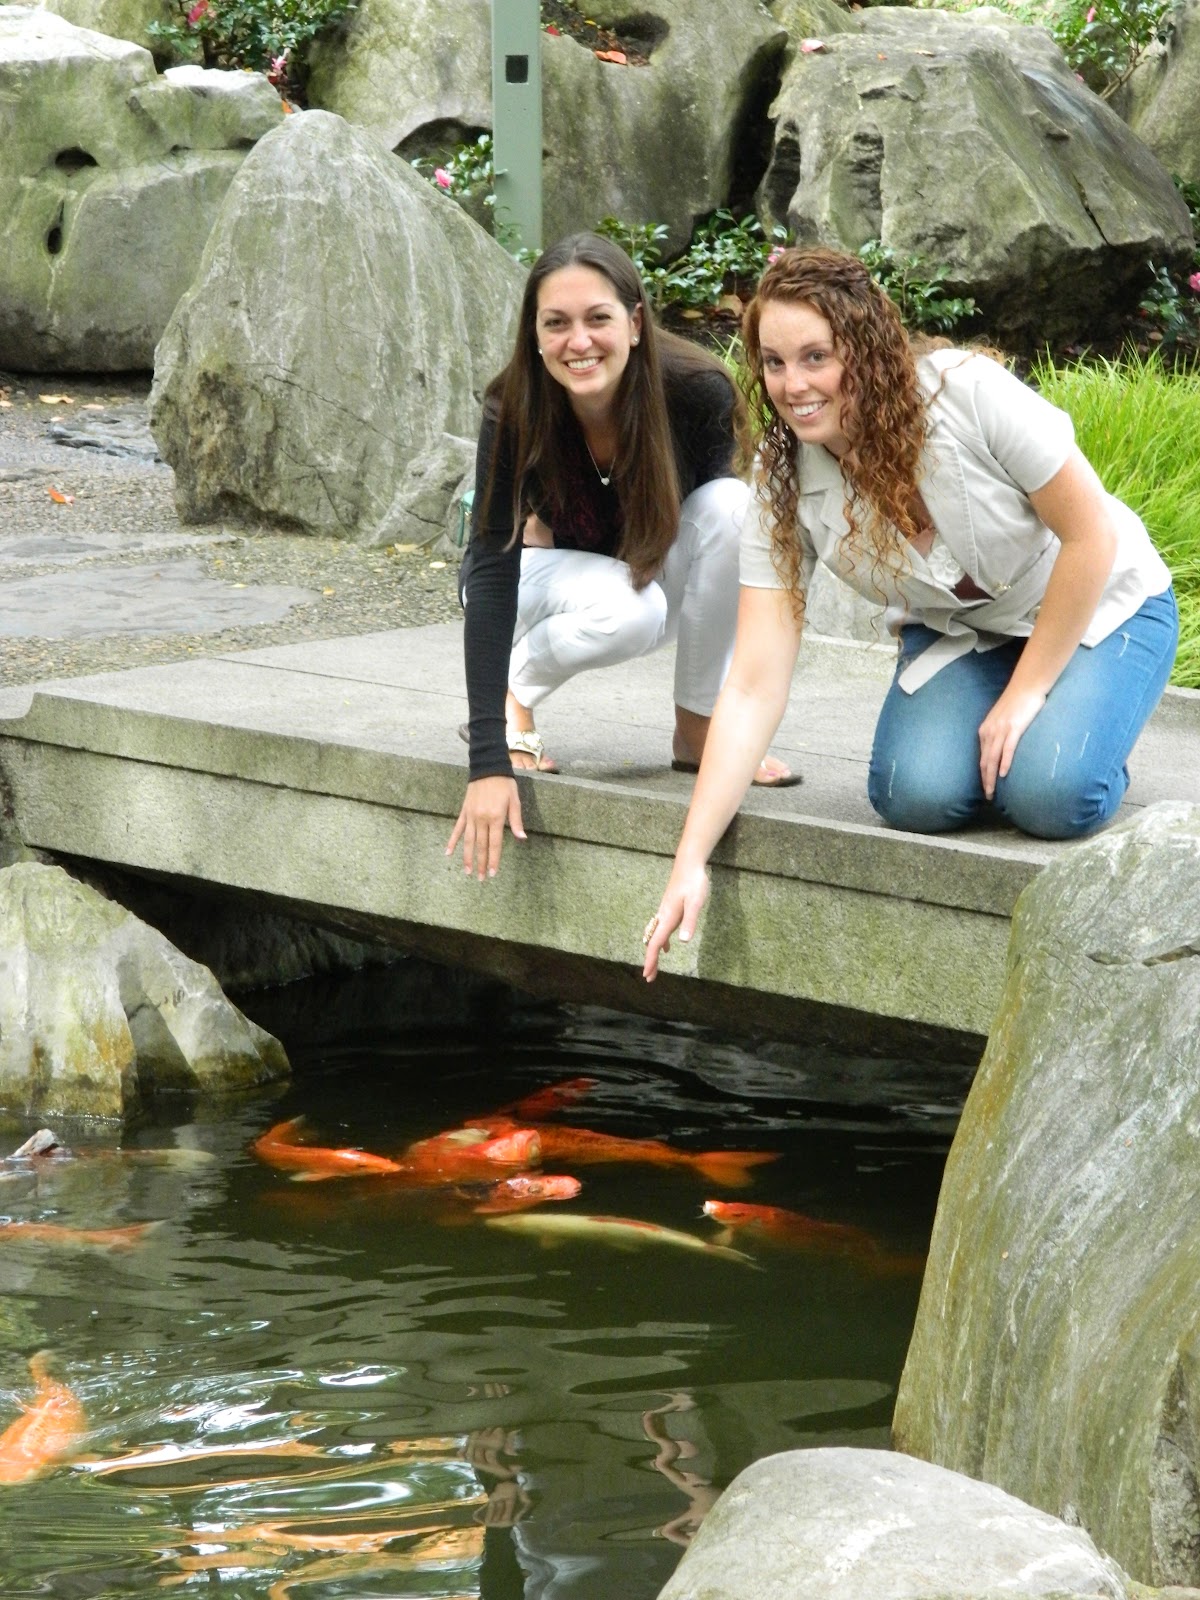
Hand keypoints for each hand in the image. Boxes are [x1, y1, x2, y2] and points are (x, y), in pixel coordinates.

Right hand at [446, 776, 525, 878]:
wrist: (488, 767)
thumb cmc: (505, 784)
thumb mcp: (515, 801)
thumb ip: (516, 821)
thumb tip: (522, 838)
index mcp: (496, 817)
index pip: (495, 844)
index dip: (493, 859)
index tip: (492, 873)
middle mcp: (482, 819)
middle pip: (481, 846)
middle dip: (480, 863)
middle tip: (480, 879)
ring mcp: (471, 816)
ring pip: (468, 841)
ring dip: (467, 857)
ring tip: (467, 872)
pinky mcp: (464, 812)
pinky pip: (457, 829)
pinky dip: (452, 841)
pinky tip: (447, 853)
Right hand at [642, 862, 709, 981]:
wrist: (689, 864)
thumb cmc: (694, 882)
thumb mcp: (696, 903)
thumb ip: (690, 921)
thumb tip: (682, 942)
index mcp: (668, 918)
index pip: (655, 943)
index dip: (651, 960)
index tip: (648, 975)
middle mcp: (663, 916)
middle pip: (652, 943)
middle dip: (650, 960)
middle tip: (649, 977)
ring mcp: (665, 912)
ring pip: (655, 936)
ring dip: (654, 952)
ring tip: (655, 967)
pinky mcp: (669, 908)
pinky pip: (660, 929)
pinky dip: (660, 941)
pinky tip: (667, 946)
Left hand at [978, 685, 1045, 799]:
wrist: (1027, 686)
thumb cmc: (1017, 703)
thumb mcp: (1002, 720)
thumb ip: (999, 734)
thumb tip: (1001, 750)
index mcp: (985, 730)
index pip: (981, 757)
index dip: (982, 774)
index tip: (985, 787)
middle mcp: (989, 731)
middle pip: (984, 761)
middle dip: (984, 780)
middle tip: (988, 796)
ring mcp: (1001, 729)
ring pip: (992, 758)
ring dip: (991, 777)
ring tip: (992, 791)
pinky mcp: (1014, 727)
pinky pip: (1007, 748)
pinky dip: (1004, 762)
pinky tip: (1003, 774)